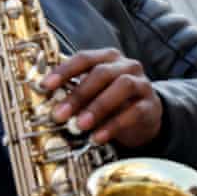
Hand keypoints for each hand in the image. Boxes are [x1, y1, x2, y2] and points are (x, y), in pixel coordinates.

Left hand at [42, 48, 162, 146]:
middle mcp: (126, 66)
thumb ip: (76, 93)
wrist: (145, 117)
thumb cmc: (113, 102)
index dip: (64, 71)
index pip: (84, 58)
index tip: (45, 86)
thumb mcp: (94, 94)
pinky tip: (97, 137)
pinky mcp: (151, 105)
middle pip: (102, 73)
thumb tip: (49, 105)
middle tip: (59, 114)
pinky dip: (113, 126)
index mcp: (108, 58)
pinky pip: (133, 112)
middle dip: (78, 94)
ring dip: (98, 106)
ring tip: (80, 125)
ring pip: (122, 86)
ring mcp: (141, 83)